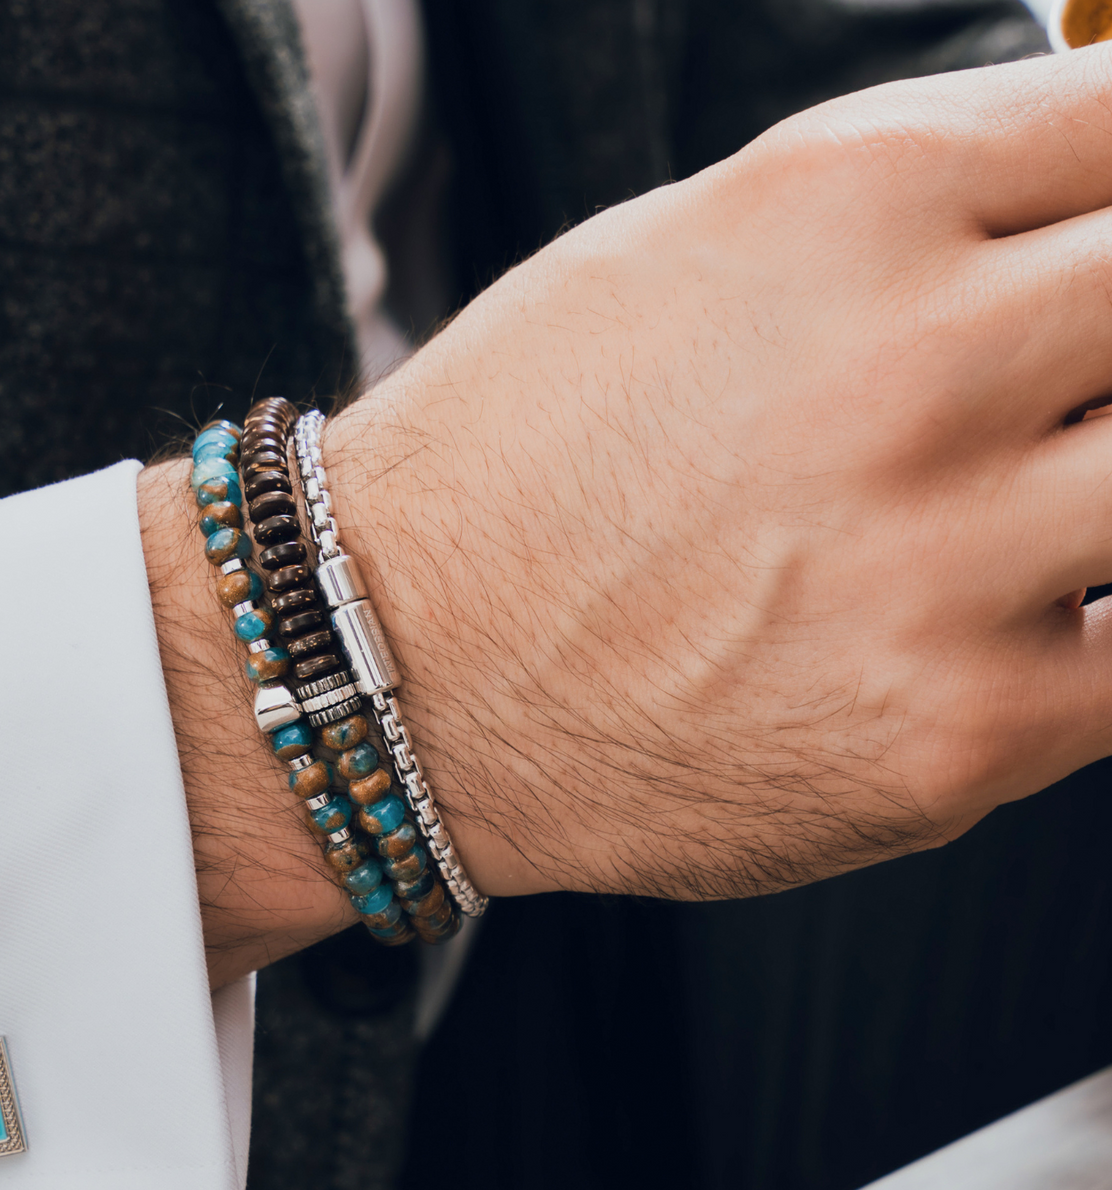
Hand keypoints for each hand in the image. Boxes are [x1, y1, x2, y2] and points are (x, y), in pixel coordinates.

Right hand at [146, 47, 1111, 983]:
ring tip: (997, 515)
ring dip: (1094, 493)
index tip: (1097, 248)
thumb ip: (906, 220)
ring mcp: (939, 566)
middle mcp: (909, 371)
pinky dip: (1083, 639)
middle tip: (1048, 397)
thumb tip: (1068, 238)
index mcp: (850, 206)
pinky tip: (979, 629)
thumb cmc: (516, 462)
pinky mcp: (950, 737)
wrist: (394, 668)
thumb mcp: (686, 253)